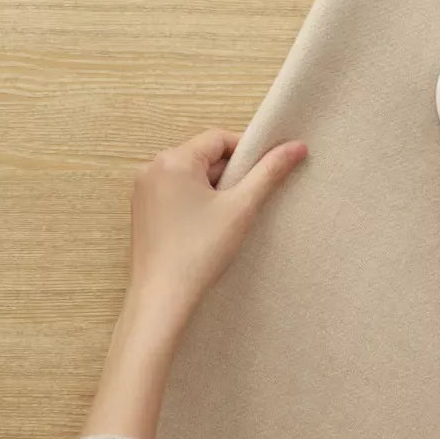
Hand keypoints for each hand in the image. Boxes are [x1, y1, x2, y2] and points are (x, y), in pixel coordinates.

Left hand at [127, 129, 307, 340]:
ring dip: (214, 187)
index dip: (247, 153)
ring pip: (192, 173)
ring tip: (228, 216)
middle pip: (204, 155)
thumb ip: (270, 171)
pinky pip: (176, 189)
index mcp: (173, 160)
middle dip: (230, 173)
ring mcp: (144, 189)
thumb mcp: (242, 207)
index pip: (219, 139)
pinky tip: (208, 225)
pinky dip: (197, 199)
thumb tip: (297, 146)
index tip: (263, 174)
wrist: (163, 299)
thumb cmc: (199, 252)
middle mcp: (152, 168)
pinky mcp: (142, 209)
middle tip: (246, 200)